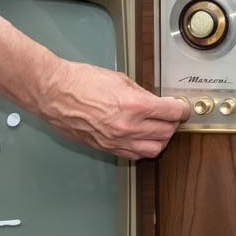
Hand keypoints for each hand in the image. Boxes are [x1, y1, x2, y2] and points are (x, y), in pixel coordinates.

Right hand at [35, 58, 189, 158]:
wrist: (54, 93)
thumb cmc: (80, 82)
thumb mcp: (119, 79)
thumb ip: (141, 93)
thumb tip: (154, 102)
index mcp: (134, 105)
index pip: (172, 113)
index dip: (181, 110)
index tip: (181, 108)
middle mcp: (128, 127)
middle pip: (166, 133)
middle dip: (172, 124)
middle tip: (169, 116)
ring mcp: (117, 141)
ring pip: (154, 150)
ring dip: (160, 140)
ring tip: (157, 128)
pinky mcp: (106, 148)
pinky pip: (134, 155)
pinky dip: (142, 148)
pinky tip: (140, 138)